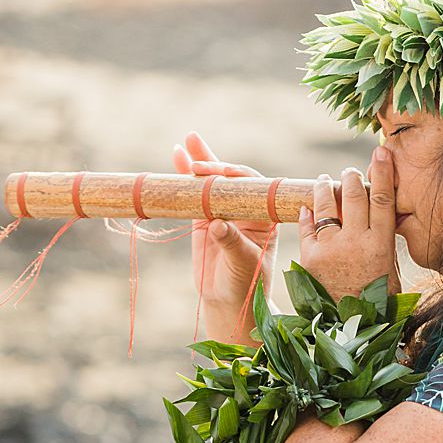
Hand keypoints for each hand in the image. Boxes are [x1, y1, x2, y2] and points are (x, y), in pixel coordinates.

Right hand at [174, 130, 277, 317]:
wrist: (229, 303)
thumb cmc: (247, 285)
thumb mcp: (244, 264)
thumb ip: (232, 243)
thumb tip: (217, 224)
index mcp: (264, 216)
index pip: (252, 187)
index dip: (236, 176)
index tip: (220, 172)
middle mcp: (245, 210)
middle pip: (230, 178)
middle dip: (215, 163)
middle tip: (197, 151)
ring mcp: (223, 213)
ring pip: (212, 182)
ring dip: (200, 161)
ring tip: (188, 139)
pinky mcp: (204, 220)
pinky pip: (195, 195)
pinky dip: (185, 178)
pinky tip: (178, 157)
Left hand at [297, 148, 399, 302]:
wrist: (348, 331)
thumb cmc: (376, 305)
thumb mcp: (390, 273)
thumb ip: (384, 243)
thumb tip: (384, 218)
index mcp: (381, 245)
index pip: (382, 198)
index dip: (382, 172)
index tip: (380, 152)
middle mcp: (356, 242)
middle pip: (353, 195)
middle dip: (350, 177)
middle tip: (348, 172)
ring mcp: (330, 248)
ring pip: (326, 206)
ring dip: (325, 189)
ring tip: (324, 181)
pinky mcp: (309, 258)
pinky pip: (307, 227)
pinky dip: (307, 215)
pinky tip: (306, 208)